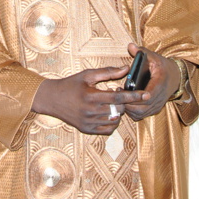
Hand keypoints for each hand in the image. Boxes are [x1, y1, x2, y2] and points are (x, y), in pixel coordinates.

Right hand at [32, 64, 147, 134]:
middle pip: (119, 110)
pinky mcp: (87, 130)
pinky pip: (108, 130)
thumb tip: (126, 68)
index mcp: (91, 96)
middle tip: (115, 95)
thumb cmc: (70, 84)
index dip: (134, 96)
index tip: (146, 95)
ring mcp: (89, 123)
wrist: (52, 99)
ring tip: (109, 104)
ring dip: (118, 112)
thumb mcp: (87, 75)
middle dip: (123, 102)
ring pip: (115, 121)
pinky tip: (107, 114)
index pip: (119, 96)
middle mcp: (90, 111)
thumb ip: (108, 72)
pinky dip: (112, 122)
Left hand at [122, 43, 180, 121]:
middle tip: (117, 93)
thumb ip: (142, 52)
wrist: (175, 78)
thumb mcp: (154, 57)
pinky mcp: (154, 110)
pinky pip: (141, 115)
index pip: (148, 95)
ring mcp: (157, 105)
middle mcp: (159, 97)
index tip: (123, 90)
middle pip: (142, 107)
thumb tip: (130, 46)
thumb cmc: (163, 67)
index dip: (135, 95)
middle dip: (127, 102)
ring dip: (128, 108)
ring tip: (120, 97)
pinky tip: (126, 103)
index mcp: (160, 84)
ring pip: (140, 113)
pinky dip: (132, 112)